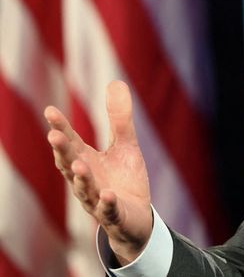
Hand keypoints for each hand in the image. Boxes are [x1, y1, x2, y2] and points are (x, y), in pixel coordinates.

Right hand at [44, 80, 152, 264]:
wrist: (136, 218)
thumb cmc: (123, 179)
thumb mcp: (125, 145)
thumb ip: (119, 118)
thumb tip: (114, 82)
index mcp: (86, 161)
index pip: (70, 143)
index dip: (60, 127)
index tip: (50, 110)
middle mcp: (86, 181)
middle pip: (71, 164)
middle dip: (63, 151)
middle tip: (54, 135)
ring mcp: (98, 200)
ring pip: (86, 189)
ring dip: (81, 178)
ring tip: (79, 164)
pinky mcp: (114, 216)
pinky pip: (108, 211)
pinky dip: (107, 203)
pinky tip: (108, 195)